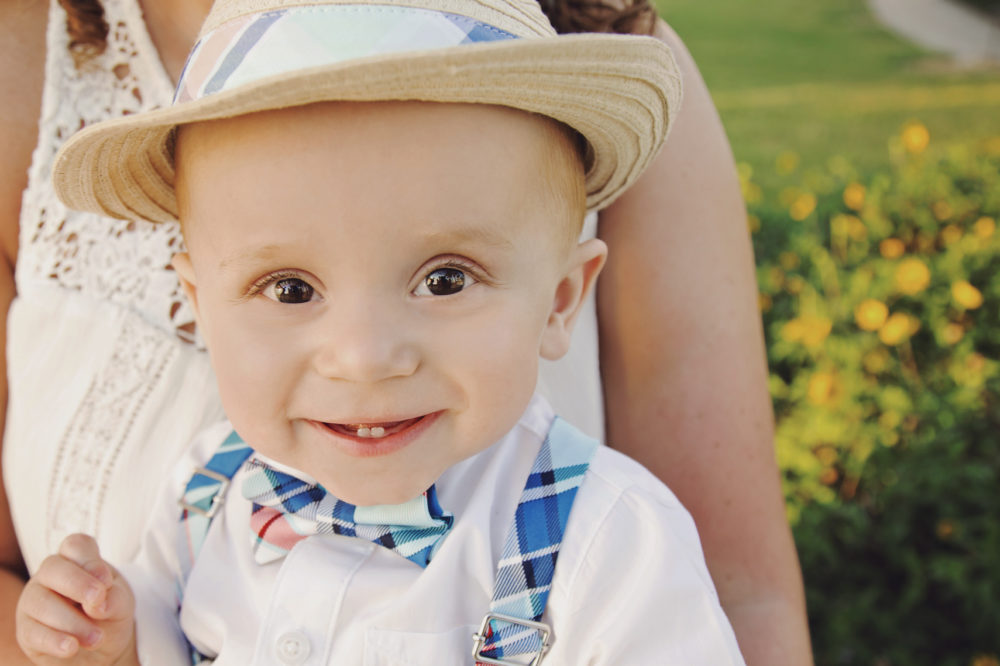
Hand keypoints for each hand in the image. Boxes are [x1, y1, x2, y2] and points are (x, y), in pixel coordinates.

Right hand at [15, 534, 137, 664]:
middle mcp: (50, 576)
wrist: (99, 649)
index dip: (90, 561)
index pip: (76, 546)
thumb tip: (97, 603)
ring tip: (96, 638)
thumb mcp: (120, 602)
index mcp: (76, 560)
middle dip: (76, 584)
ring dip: (73, 621)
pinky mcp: (26, 630)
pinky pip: (34, 632)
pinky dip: (55, 641)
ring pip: (42, 603)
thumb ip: (113, 597)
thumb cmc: (108, 614)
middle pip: (52, 567)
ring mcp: (33, 601)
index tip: (106, 582)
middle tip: (97, 601)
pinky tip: (72, 647)